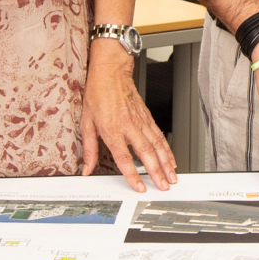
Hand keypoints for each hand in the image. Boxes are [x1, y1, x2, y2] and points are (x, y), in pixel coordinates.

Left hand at [81, 44, 177, 191]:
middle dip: (157, 172)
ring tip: (172, 177)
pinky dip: (167, 149)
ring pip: (157, 145)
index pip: (124, 157)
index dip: (133, 174)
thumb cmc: (98, 94)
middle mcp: (129, 126)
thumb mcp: (86, 123)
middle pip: (146, 153)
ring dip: (166, 163)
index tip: (139, 186)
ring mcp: (140, 121)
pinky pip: (159, 136)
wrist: (111, 73)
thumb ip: (88, 149)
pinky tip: (171, 159)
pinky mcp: (147, 118)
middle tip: (163, 186)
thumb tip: (86, 168)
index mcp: (112, 129)